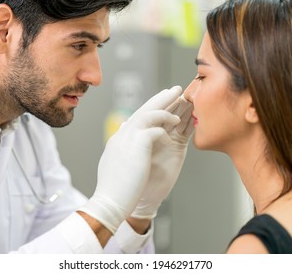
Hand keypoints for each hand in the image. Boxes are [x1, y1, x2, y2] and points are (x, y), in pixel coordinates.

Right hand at [78, 86, 181, 233]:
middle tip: (175, 89)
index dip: (150, 107)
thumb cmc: (115, 189)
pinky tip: (175, 124)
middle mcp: (122, 136)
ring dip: (166, 107)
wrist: (109, 203)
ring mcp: (128, 139)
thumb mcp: (116, 162)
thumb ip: (122, 145)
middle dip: (161, 97)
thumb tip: (124, 129)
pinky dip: (165, 125)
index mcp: (119, 140)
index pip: (136, 117)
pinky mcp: (137, 146)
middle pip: (143, 110)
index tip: (162, 101)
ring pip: (149, 113)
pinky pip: (154, 128)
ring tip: (181, 102)